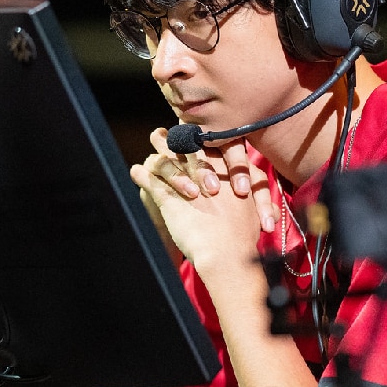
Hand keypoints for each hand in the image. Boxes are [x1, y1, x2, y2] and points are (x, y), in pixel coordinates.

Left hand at [131, 130, 270, 274]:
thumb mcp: (251, 208)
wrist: (228, 254)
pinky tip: (135, 172)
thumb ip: (248, 195)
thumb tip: (245, 193)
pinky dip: (140, 175)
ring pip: (167, 160)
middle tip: (160, 133)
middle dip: (172, 139)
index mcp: (226, 170)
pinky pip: (150, 181)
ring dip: (155, 151)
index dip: (195, 141)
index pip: (207, 147)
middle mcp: (205, 171)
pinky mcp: (169, 199)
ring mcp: (187, 183)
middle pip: (185, 148)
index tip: (187, 135)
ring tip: (147, 146)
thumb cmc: (242, 237)